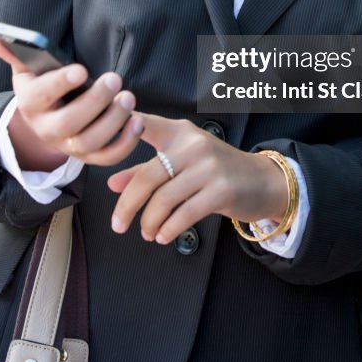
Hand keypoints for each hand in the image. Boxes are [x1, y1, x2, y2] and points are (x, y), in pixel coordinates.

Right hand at [0, 35, 143, 171]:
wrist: (46, 118)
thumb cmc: (42, 84)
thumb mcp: (28, 68)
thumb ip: (17, 52)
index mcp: (30, 103)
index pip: (41, 96)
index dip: (60, 84)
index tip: (82, 70)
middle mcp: (46, 129)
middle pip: (67, 124)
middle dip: (94, 103)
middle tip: (115, 79)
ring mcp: (67, 146)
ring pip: (89, 143)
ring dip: (112, 121)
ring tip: (129, 98)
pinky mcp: (88, 156)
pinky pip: (107, 157)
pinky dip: (125, 143)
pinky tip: (138, 121)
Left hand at [107, 114, 287, 243]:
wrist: (261, 181)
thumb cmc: (216, 171)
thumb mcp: (183, 163)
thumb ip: (146, 170)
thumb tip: (112, 185)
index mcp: (180, 132)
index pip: (146, 125)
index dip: (122, 129)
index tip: (100, 142)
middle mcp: (193, 145)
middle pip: (147, 176)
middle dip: (128, 205)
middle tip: (118, 225)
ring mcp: (208, 167)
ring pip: (164, 199)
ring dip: (149, 222)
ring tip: (147, 233)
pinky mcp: (221, 191)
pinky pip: (184, 214)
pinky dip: (168, 229)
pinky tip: (163, 235)